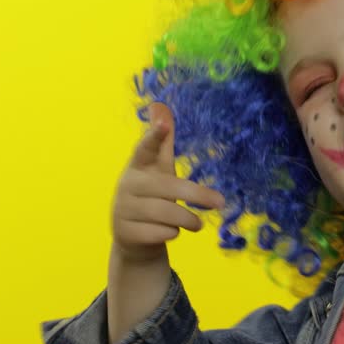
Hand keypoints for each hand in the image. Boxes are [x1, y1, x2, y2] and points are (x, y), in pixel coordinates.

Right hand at [111, 102, 225, 264]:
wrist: (133, 238)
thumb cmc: (152, 197)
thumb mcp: (158, 169)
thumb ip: (162, 142)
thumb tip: (159, 105)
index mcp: (137, 166)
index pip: (145, 149)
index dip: (154, 137)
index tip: (164, 124)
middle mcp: (128, 185)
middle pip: (167, 187)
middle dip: (197, 194)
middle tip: (221, 202)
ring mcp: (123, 209)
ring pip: (165, 214)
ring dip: (187, 219)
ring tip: (197, 224)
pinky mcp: (126, 233)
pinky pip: (159, 233)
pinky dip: (171, 233)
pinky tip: (171, 232)